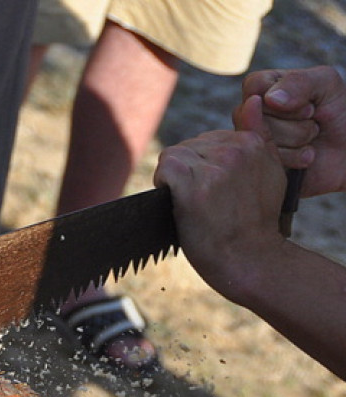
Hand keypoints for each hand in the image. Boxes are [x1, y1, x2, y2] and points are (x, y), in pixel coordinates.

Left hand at [154, 97, 287, 301]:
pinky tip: (175, 201)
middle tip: (200, 201)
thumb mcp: (271, 175)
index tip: (212, 190)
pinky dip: (163, 183)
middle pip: (189, 146)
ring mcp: (215, 166)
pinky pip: (166, 167)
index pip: (209, 139)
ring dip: (174, 179)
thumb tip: (248, 101)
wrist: (250, 259)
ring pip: (174, 156)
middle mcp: (236, 149)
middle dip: (187, 171)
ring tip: (190, 203)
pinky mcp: (194, 184)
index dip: (202, 165)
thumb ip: (258, 139)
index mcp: (254, 143)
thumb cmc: (254, 224)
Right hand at [236, 65, 345, 196]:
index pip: (254, 86)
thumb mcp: (326, 84)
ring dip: (296, 139)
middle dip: (293, 121)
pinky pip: (265, 160)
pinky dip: (294, 158)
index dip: (280, 96)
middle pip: (257, 115)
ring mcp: (256, 141)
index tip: (308, 103)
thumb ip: (298, 81)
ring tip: (310, 139)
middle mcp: (255, 116)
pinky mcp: (261, 164)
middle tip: (312, 121)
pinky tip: (307, 156)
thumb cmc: (340, 113)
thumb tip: (268, 99)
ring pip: (262, 138)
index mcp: (266, 89)